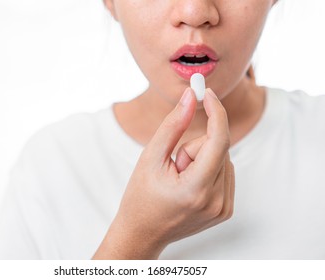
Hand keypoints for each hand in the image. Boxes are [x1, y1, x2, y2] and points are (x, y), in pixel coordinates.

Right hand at [93, 87, 234, 258]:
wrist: (143, 233)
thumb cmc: (140, 196)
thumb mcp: (150, 158)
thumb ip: (172, 125)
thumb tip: (190, 96)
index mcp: (195, 190)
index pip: (218, 141)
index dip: (215, 112)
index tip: (208, 93)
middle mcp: (216, 201)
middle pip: (219, 148)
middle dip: (196, 146)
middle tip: (174, 164)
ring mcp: (223, 209)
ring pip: (223, 159)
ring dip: (202, 159)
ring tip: (179, 178)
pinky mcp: (226, 211)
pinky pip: (225, 172)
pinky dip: (208, 170)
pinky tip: (189, 184)